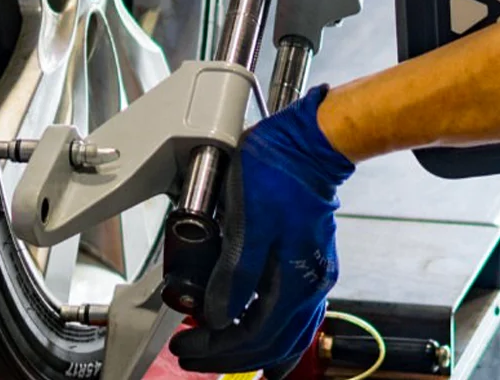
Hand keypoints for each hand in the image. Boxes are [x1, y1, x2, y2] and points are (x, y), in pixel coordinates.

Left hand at [169, 86, 354, 375]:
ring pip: (286, 337)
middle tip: (191, 355)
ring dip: (250, 351)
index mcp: (295, 281)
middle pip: (269, 344)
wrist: (309, 144)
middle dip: (227, 356)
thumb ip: (235, 274)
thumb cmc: (277, 174)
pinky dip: (277, 338)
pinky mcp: (309, 265)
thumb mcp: (246, 221)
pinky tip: (267, 346)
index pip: (253, 335)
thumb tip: (218, 317)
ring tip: (220, 355)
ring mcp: (314, 277)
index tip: (186, 345)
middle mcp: (310, 287)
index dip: (216, 346)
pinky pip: (297, 319)